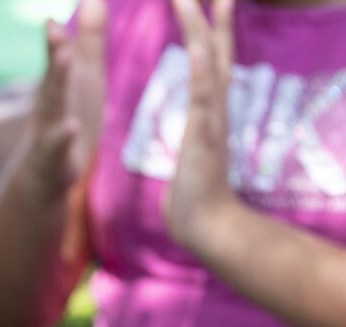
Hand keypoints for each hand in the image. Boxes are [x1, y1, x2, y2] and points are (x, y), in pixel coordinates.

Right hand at [25, 0, 106, 199]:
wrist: (45, 174)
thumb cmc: (66, 119)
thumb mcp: (81, 77)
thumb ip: (88, 39)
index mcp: (60, 85)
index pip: (59, 56)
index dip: (58, 36)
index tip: (58, 16)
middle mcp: (51, 103)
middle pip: (54, 75)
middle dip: (56, 52)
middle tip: (55, 28)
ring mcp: (50, 130)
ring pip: (53, 105)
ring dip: (57, 82)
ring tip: (62, 58)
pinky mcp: (55, 159)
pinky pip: (58, 146)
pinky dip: (63, 136)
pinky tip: (71, 126)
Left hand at [166, 0, 239, 250]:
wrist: (205, 224)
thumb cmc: (193, 195)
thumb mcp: (190, 153)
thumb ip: (193, 136)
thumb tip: (193, 131)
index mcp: (208, 110)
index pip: (210, 60)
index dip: (211, 29)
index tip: (210, 0)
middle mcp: (215, 106)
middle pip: (215, 50)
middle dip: (211, 16)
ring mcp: (212, 116)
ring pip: (207, 62)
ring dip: (199, 28)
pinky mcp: (204, 131)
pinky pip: (202, 92)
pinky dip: (200, 65)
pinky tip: (196, 41)